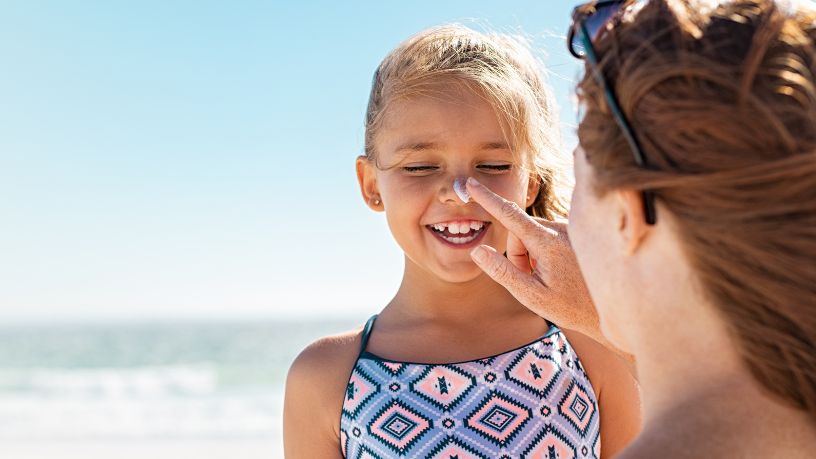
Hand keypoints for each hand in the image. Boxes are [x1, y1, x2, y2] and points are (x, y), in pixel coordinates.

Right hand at [466, 177, 605, 346]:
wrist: (614, 308)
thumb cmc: (572, 307)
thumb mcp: (531, 296)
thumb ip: (503, 272)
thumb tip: (478, 250)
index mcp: (548, 242)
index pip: (509, 215)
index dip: (487, 199)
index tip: (470, 183)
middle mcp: (561, 229)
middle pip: (519, 233)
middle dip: (518, 255)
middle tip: (533, 281)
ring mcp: (570, 229)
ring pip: (533, 235)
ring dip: (533, 255)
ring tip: (551, 279)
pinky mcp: (575, 233)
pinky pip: (547, 236)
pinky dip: (545, 252)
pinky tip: (562, 272)